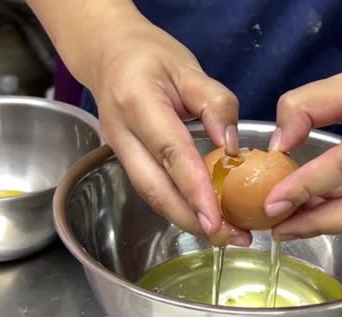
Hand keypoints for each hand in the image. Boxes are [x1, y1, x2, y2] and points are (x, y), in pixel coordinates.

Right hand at [89, 22, 249, 245]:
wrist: (108, 52)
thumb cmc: (150, 55)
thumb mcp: (188, 68)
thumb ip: (215, 103)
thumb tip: (233, 148)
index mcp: (138, 102)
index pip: (171, 152)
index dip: (194, 188)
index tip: (217, 219)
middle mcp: (121, 133)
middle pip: (154, 187)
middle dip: (191, 219)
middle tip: (230, 238)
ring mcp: (118, 149)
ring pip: (151, 194)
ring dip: (186, 219)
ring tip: (225, 234)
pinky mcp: (124, 158)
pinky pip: (151, 188)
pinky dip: (177, 206)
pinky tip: (203, 215)